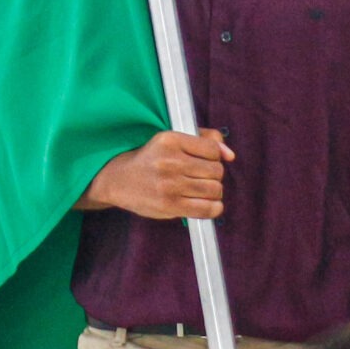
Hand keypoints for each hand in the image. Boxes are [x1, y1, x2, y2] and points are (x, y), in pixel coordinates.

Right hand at [80, 128, 230, 220]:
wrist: (120, 180)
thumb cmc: (151, 158)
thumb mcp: (172, 140)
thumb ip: (205, 140)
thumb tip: (230, 155)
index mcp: (170, 140)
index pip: (212, 150)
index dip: (214, 157)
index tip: (204, 161)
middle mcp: (169, 161)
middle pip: (216, 171)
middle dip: (213, 175)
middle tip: (200, 177)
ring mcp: (169, 185)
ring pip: (214, 189)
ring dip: (213, 191)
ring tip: (201, 190)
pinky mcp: (169, 205)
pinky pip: (207, 209)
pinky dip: (213, 208)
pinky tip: (204, 203)